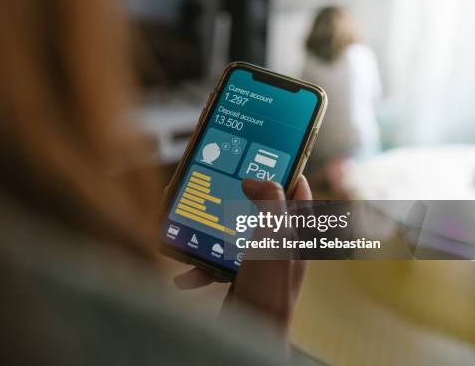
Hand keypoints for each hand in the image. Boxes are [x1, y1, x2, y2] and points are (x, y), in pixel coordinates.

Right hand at [174, 175, 311, 336]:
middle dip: (238, 198)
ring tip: (195, 229)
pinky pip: (220, 262)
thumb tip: (255, 180)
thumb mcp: (274, 237)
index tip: (266, 155)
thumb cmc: (268, 288)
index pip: (299, 190)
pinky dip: (202, 266)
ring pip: (236, 233)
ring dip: (213, 233)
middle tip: (221, 185)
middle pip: (262, 208)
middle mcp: (281, 244)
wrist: (252, 331)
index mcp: (296, 231)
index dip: (285, 170)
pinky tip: (187, 274)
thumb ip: (271, 202)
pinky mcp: (242, 276)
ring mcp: (261, 261)